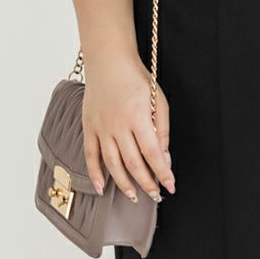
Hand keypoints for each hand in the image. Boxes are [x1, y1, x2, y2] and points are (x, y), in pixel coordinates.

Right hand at [82, 51, 175, 202]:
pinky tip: (101, 188)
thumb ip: (162, 130)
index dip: (162, 172)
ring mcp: (101, 127)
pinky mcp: (89, 127)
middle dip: (146, 183)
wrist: (109, 62)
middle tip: (156, 195)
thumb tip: (164, 157)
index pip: (153, 152)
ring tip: (135, 197)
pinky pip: (90, 155)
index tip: (170, 185)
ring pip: (112, 163)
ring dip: (124, 184)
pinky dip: (95, 173)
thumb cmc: (137, 79)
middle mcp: (118, 125)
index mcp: (139, 116)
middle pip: (133, 162)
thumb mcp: (158, 100)